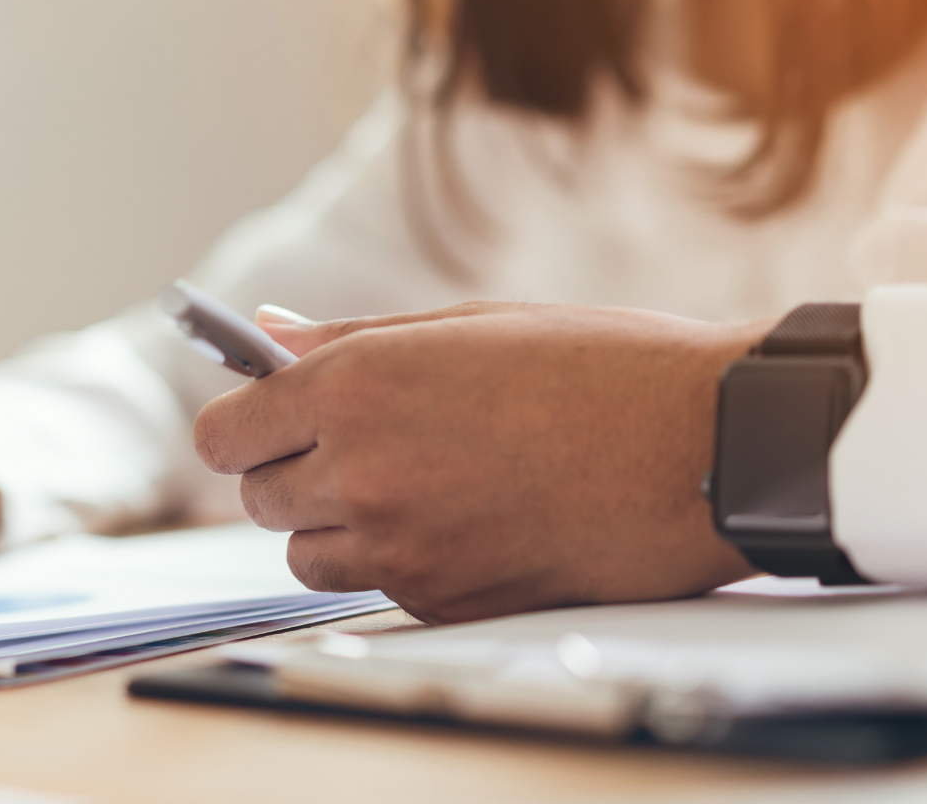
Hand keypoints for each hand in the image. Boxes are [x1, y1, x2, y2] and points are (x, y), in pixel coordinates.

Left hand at [194, 302, 766, 623]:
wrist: (702, 445)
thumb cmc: (598, 366)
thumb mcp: (465, 325)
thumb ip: (349, 341)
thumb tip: (267, 335)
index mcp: (356, 386)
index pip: (224, 434)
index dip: (243, 425)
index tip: (267, 420)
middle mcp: (361, 472)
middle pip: (258, 497)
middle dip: (292, 470)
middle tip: (361, 442)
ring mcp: (401, 548)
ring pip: (307, 555)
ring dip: (336, 524)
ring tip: (418, 481)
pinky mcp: (444, 602)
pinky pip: (377, 588)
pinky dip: (400, 561)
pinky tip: (467, 517)